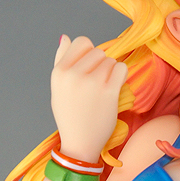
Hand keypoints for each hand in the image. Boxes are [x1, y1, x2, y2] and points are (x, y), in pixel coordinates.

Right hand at [51, 35, 127, 161]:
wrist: (80, 143)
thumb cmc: (69, 115)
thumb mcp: (57, 87)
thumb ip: (60, 60)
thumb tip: (65, 37)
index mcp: (59, 71)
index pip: (81, 42)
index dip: (89, 54)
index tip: (89, 69)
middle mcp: (74, 75)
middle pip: (98, 51)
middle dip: (101, 64)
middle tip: (96, 83)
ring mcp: (92, 83)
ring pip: (111, 61)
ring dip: (111, 72)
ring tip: (103, 89)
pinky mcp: (108, 92)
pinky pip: (121, 69)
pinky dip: (121, 76)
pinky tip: (114, 88)